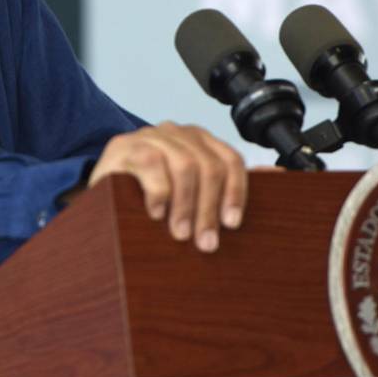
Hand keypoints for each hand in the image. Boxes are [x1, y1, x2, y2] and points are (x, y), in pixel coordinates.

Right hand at [87, 121, 246, 252]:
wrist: (100, 196)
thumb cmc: (149, 198)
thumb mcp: (190, 193)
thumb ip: (226, 183)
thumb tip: (277, 174)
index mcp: (198, 141)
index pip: (229, 159)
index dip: (236, 192)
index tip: (232, 223)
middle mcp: (177, 133)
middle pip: (209, 166)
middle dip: (209, 209)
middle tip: (205, 242)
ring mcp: (150, 137)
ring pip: (184, 166)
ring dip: (185, 206)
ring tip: (180, 233)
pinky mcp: (124, 147)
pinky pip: (151, 164)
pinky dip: (158, 192)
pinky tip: (156, 213)